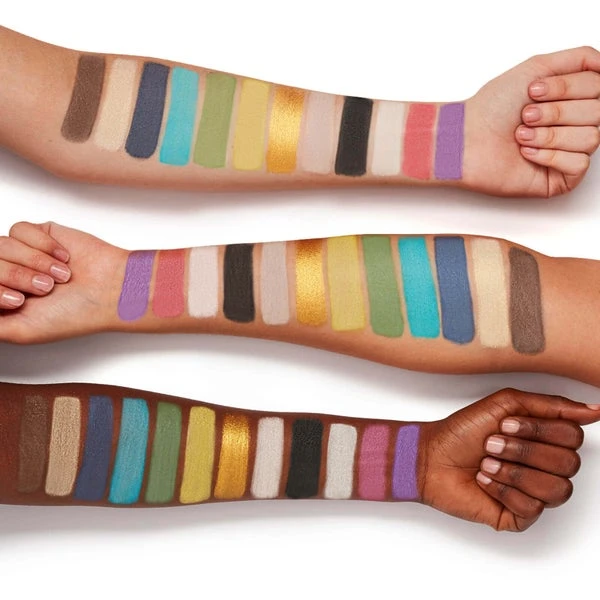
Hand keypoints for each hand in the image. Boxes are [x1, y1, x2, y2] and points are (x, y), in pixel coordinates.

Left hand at [0, 221, 124, 342]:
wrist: (110, 290)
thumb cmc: (74, 314)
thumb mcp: (20, 331)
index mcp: (2, 298)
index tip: (20, 302)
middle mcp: (8, 275)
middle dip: (16, 276)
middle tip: (44, 290)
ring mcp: (22, 253)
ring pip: (1, 244)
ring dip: (34, 262)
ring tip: (59, 276)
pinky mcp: (39, 235)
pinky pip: (21, 230)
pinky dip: (44, 246)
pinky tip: (63, 259)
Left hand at [422, 388, 599, 531]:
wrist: (431, 457)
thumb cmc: (462, 431)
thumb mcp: (505, 404)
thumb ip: (550, 405)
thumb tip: (594, 411)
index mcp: (544, 439)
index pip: (573, 436)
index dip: (540, 430)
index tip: (508, 424)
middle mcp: (545, 466)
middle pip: (569, 463)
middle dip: (524, 450)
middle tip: (492, 444)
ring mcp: (534, 493)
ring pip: (557, 489)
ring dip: (514, 471)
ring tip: (487, 463)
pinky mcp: (519, 516)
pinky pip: (532, 507)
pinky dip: (502, 489)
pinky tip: (484, 481)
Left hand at [465, 47, 599, 196]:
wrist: (466, 140)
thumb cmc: (492, 109)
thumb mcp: (537, 67)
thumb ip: (581, 59)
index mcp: (572, 100)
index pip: (598, 87)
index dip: (567, 87)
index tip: (533, 90)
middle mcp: (573, 126)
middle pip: (598, 113)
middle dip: (556, 112)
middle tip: (525, 116)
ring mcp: (568, 153)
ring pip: (592, 138)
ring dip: (550, 134)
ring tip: (521, 136)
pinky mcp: (560, 179)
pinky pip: (579, 164)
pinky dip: (550, 156)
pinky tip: (526, 154)